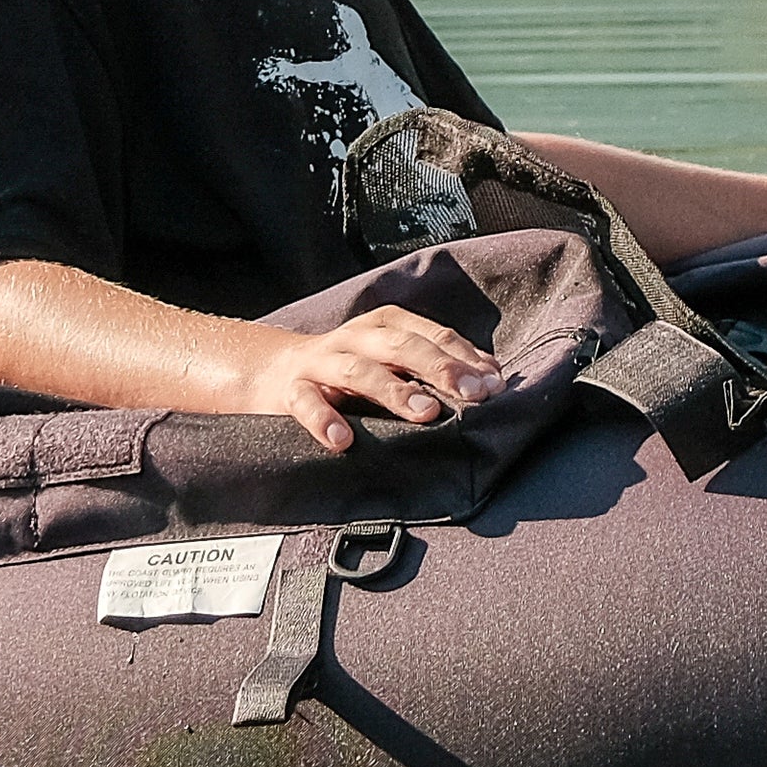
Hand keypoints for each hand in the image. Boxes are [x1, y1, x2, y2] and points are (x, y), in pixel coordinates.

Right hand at [235, 306, 500, 449]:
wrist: (272, 373)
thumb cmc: (348, 371)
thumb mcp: (391, 361)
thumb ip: (436, 366)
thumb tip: (493, 378)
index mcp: (386, 326)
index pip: (433, 335)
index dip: (464, 359)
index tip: (494, 385)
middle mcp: (356, 338)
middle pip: (402, 346)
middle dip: (440, 368)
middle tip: (471, 393)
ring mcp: (323, 362)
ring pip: (360, 371)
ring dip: (394, 390)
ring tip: (424, 411)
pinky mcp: (291, 390)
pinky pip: (307, 403)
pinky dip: (324, 421)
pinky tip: (343, 441)